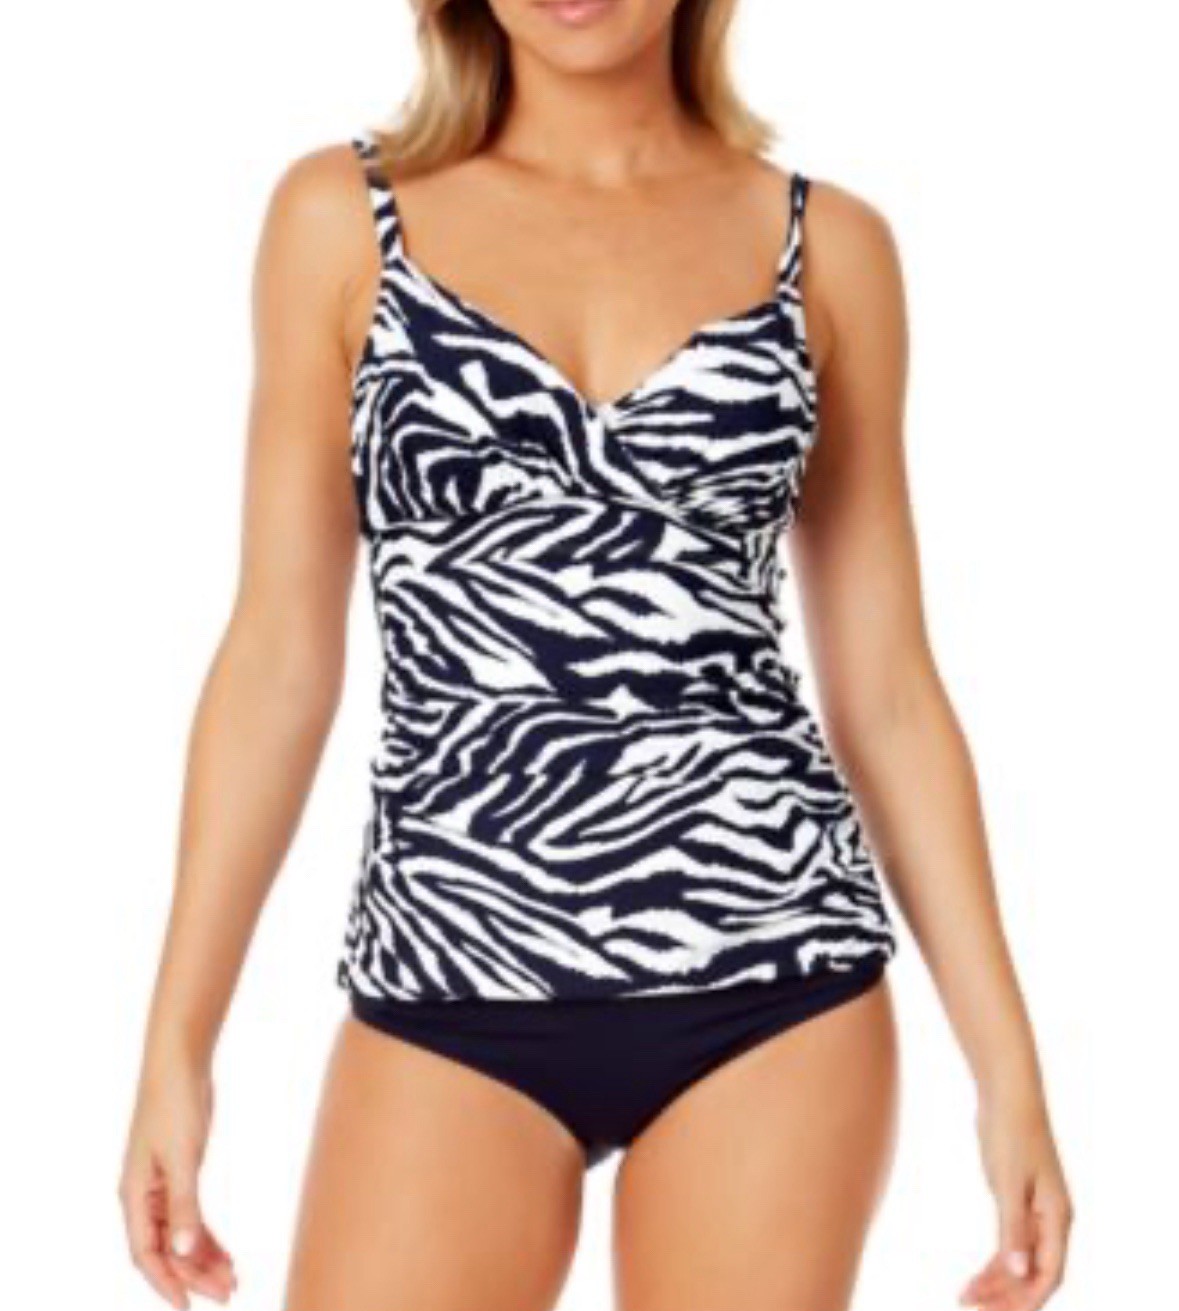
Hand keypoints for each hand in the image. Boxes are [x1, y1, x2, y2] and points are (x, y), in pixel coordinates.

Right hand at [118, 1058, 236, 1306]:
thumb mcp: (183, 1158)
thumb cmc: (175, 1103)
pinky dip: (206, 1236)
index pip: (145, 1254)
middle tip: (228, 1293)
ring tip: (233, 1279)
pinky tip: (226, 1252)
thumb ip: (184, 1206)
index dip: (166, 1283)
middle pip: (165, 1249)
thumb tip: (182, 1251)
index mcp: (134, 1195)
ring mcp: (161, 1185)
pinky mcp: (180, 1172)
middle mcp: (143, 1195)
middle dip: (194, 1274)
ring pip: (179, 1235)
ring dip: (203, 1258)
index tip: (189, 1306)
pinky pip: (189, 1216)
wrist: (180, 1062)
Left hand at [959, 1092, 1072, 1309]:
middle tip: (969, 1304)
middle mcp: (1051, 1220)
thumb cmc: (1011, 1133)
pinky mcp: (1018, 1201)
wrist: (1008, 1095)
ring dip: (997, 1282)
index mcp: (1058, 1217)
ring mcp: (1036, 1212)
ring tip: (964, 1295)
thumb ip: (1014, 1229)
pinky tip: (976, 1275)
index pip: (1050, 1275)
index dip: (1025, 1298)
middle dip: (1006, 1296)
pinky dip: (995, 1261)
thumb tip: (1019, 1273)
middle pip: (1035, 1274)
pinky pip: (1011, 1243)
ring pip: (1021, 1261)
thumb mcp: (1008, 1182)